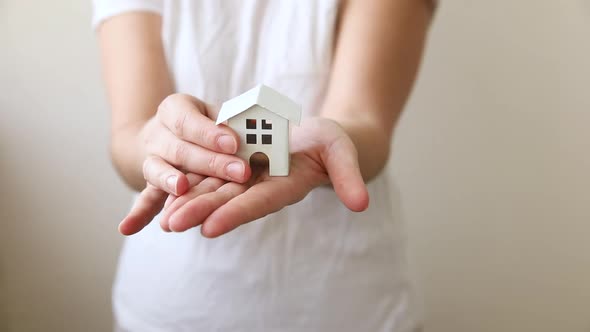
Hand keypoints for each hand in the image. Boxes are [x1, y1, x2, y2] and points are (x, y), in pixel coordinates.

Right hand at [118, 94, 251, 234]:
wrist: (168, 135)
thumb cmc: (206, 123)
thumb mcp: (216, 112)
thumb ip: (230, 120)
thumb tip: (254, 127)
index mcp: (175, 109)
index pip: (190, 120)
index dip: (210, 132)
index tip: (234, 143)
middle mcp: (157, 133)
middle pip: (180, 148)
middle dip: (210, 162)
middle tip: (240, 171)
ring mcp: (151, 159)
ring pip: (158, 170)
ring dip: (170, 180)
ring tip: (182, 188)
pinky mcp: (151, 185)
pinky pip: (145, 199)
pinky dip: (138, 214)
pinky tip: (127, 228)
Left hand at [130, 117, 368, 237]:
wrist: (318, 140)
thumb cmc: (332, 143)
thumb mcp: (342, 151)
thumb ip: (348, 176)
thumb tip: (361, 205)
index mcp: (286, 185)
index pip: (259, 202)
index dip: (236, 213)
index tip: (210, 227)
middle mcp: (262, 185)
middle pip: (228, 199)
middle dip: (200, 211)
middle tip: (172, 224)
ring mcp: (247, 175)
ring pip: (214, 188)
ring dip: (188, 202)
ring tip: (162, 218)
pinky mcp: (235, 161)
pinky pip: (209, 171)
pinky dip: (189, 181)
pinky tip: (165, 192)